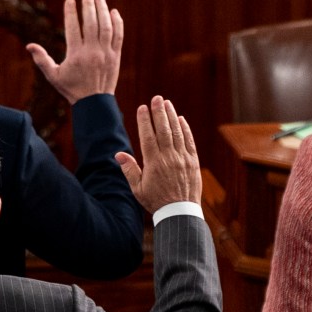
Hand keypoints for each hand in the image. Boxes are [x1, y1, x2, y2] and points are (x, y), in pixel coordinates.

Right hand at [26, 0, 123, 103]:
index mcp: (76, 55)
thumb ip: (42, 60)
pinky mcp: (116, 56)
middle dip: (89, 5)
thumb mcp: (53, 76)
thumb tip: (29, 45)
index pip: (73, 28)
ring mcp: (106, 54)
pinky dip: (117, 23)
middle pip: (91, 23)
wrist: (94, 103)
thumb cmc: (71, 88)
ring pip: (106, 27)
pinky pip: (118, 36)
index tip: (70, 0)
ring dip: (103, 10)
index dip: (71, 12)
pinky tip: (113, 12)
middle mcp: (92, 53)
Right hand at [113, 96, 202, 214]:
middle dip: (159, 112)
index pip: (148, 136)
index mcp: (154, 163)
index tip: (142, 108)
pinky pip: (189, 142)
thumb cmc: (156, 201)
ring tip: (167, 103)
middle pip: (163, 130)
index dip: (145, 121)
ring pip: (177, 133)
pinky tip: (181, 119)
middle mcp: (169, 158)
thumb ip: (129, 170)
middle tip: (156, 98)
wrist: (180, 213)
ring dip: (171, 116)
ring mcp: (182, 159)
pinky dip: (185, 129)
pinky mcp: (193, 162)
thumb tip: (118, 154)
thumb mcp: (138, 189)